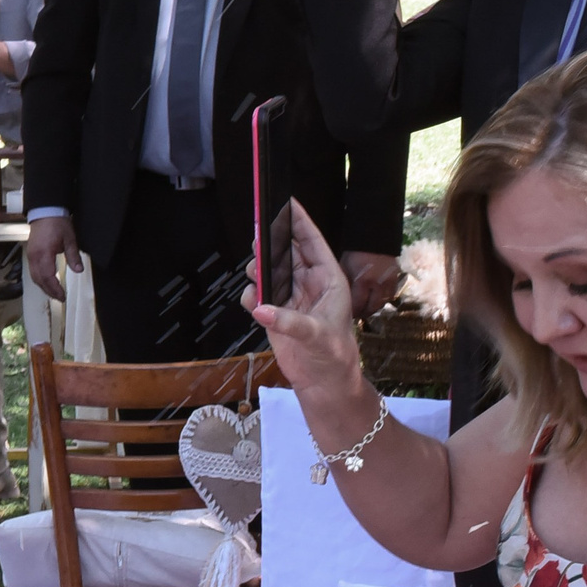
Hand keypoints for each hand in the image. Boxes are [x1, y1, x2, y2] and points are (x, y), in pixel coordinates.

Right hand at [25, 214, 80, 298]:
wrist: (45, 211)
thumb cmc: (56, 223)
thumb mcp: (69, 239)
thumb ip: (73, 256)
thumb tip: (78, 270)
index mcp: (44, 253)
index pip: (47, 277)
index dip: (55, 289)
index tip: (62, 296)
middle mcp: (34, 257)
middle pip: (39, 280)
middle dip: (49, 291)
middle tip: (60, 297)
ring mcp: (31, 255)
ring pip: (34, 277)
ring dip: (44, 286)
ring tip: (54, 292)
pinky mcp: (30, 254)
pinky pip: (33, 271)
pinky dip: (40, 279)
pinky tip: (47, 281)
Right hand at [247, 203, 367, 400]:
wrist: (323, 382)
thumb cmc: (333, 356)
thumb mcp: (317, 335)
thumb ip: (287, 320)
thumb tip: (260, 307)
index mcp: (328, 279)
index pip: (312, 243)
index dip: (299, 222)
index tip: (285, 203)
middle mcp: (309, 284)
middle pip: (287, 253)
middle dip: (271, 244)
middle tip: (256, 237)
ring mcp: (291, 298)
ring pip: (271, 272)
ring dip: (259, 270)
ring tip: (254, 273)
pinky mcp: (276, 314)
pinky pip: (259, 297)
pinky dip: (253, 298)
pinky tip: (255, 305)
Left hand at [339, 250, 404, 317]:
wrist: (375, 237)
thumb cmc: (355, 253)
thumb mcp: (345, 269)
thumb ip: (346, 286)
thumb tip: (344, 302)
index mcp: (363, 281)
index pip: (358, 305)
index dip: (353, 312)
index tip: (348, 315)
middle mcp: (378, 283)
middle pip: (372, 308)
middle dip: (363, 313)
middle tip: (357, 315)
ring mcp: (390, 281)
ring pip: (383, 303)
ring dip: (374, 308)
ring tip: (366, 309)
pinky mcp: (397, 278)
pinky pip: (391, 295)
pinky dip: (383, 300)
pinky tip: (375, 300)